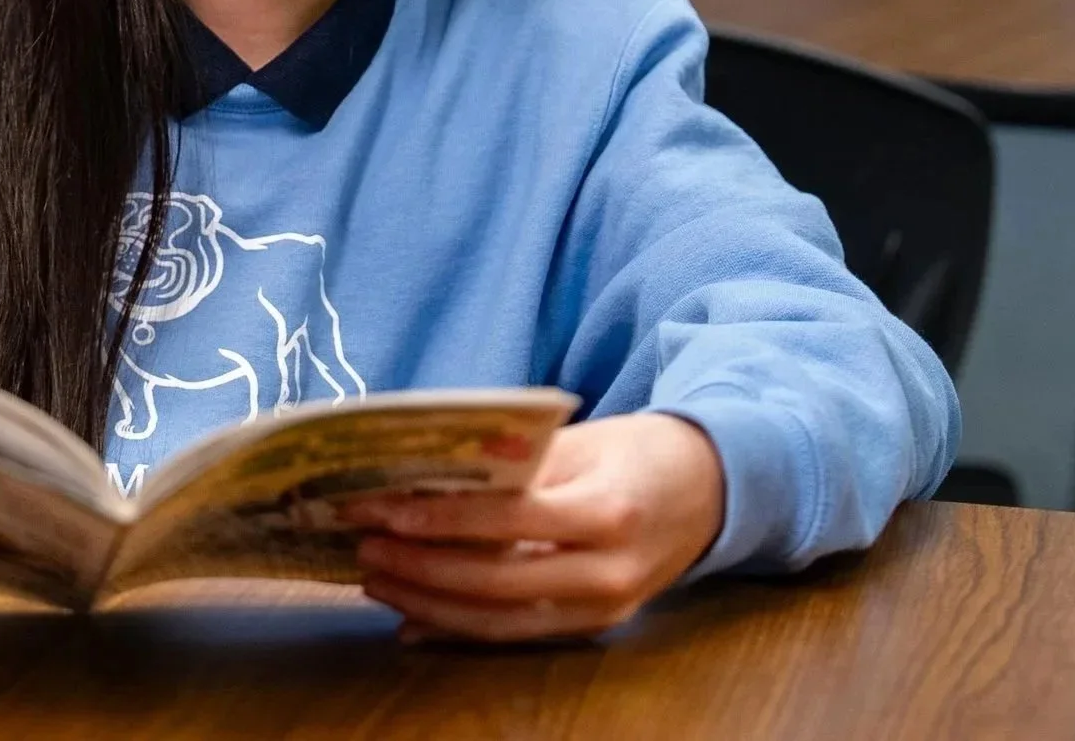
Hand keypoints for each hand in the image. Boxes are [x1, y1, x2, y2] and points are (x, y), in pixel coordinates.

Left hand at [343, 412, 724, 642]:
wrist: (710, 489)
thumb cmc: (633, 451)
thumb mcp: (577, 439)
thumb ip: (509, 463)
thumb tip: (422, 478)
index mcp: (608, 509)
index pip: (508, 521)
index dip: (438, 520)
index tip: (378, 509)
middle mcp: (610, 570)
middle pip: (498, 582)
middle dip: (421, 568)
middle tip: (363, 546)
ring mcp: (606, 608)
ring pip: (503, 621)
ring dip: (430, 604)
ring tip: (375, 578)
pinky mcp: (596, 627)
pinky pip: (519, 634)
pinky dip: (461, 630)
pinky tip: (411, 620)